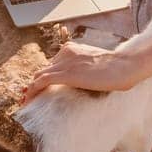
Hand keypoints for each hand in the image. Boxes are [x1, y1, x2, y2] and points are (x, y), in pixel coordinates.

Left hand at [19, 41, 144, 103]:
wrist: (123, 66)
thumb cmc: (117, 68)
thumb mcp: (97, 65)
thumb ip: (85, 69)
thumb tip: (85, 81)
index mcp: (72, 49)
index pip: (52, 64)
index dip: (45, 77)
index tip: (42, 89)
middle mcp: (65, 52)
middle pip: (43, 69)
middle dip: (36, 84)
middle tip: (31, 97)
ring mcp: (65, 62)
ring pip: (39, 75)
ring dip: (31, 90)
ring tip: (27, 102)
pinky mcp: (66, 74)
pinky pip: (42, 82)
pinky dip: (33, 91)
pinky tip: (29, 101)